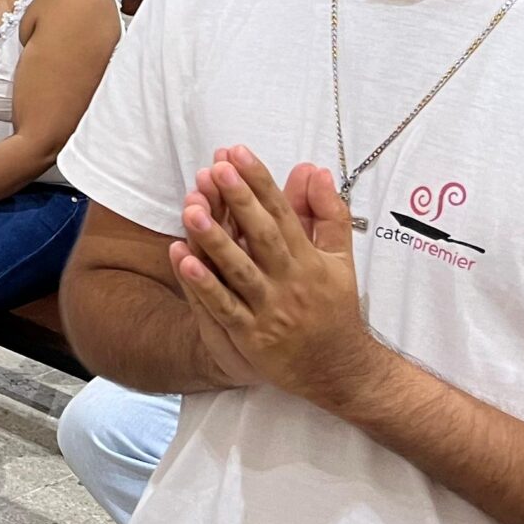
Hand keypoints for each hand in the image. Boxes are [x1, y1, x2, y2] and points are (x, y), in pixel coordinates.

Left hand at [170, 147, 381, 409]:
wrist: (339, 370)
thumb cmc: (335, 308)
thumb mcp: (340, 258)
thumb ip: (328, 212)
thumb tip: (315, 169)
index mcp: (310, 259)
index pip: (284, 213)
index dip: (260, 181)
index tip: (237, 153)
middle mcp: (291, 280)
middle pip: (263, 236)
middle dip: (240, 201)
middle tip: (216, 169)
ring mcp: (270, 309)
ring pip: (239, 270)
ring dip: (214, 240)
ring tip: (191, 209)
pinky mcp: (252, 336)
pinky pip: (225, 307)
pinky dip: (204, 285)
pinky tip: (182, 259)